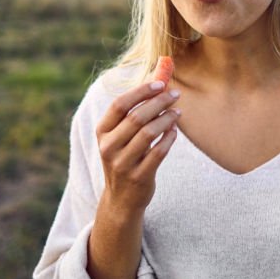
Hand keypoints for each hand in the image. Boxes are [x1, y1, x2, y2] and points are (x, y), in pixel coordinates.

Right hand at [95, 80, 180, 213]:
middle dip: (159, 102)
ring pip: (149, 133)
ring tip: (177, 113)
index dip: (141, 91)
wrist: (121, 199)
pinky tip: (174, 131)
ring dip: (166, 119)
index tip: (160, 83)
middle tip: (175, 95)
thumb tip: (158, 79)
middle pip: (136, 117)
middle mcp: (108, 147)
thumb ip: (134, 112)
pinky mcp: (139, 176)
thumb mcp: (120, 137)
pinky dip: (169, 138)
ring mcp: (122, 163)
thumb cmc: (125, 158)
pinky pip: (159, 152)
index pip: (119, 104)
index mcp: (102, 132)